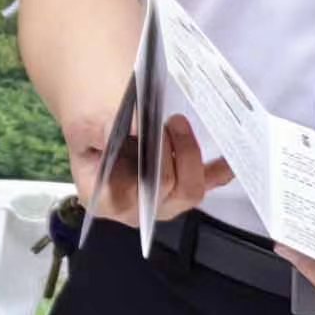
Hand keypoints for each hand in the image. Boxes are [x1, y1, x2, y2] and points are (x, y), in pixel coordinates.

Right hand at [92, 114, 231, 226]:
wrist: (99, 107)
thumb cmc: (88, 117)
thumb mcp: (85, 120)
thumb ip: (106, 128)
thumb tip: (137, 129)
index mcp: (103, 199)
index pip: (130, 197)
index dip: (148, 169)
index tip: (150, 135)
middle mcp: (134, 207)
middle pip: (166, 193)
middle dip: (173, 156)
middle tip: (168, 123)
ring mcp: (161, 198)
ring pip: (190, 190)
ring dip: (190, 156)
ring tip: (177, 124)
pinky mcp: (181, 184)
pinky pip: (208, 182)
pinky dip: (220, 170)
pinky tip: (229, 157)